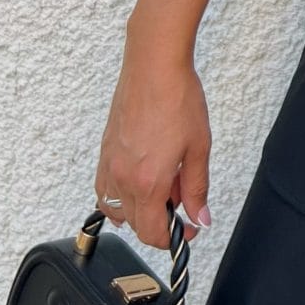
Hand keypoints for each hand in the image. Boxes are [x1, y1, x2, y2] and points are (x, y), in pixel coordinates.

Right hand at [94, 25, 213, 248]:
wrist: (154, 67)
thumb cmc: (178, 100)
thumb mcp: (198, 148)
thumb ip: (197, 188)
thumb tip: (201, 218)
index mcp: (148, 182)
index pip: (152, 232)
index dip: (173, 238)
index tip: (188, 228)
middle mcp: (122, 178)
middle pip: (135, 224)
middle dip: (161, 220)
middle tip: (183, 196)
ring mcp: (108, 165)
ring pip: (117, 209)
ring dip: (140, 208)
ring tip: (164, 183)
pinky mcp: (103, 151)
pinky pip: (104, 189)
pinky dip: (119, 196)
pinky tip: (140, 179)